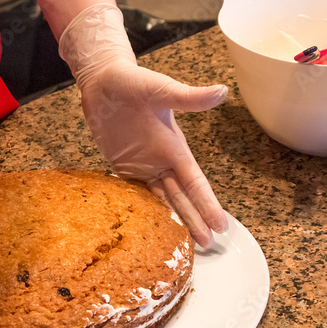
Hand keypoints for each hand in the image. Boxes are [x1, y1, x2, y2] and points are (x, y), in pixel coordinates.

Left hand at [59, 4, 228, 245]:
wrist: (103, 80)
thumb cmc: (134, 82)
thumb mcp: (162, 90)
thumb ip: (189, 97)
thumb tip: (222, 91)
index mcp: (174, 146)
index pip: (195, 182)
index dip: (207, 204)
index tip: (221, 226)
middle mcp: (161, 160)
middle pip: (181, 196)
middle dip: (194, 219)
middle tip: (208, 246)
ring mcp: (142, 165)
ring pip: (161, 199)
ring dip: (173, 220)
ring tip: (186, 244)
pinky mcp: (122, 167)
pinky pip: (135, 193)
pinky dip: (143, 212)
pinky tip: (150, 229)